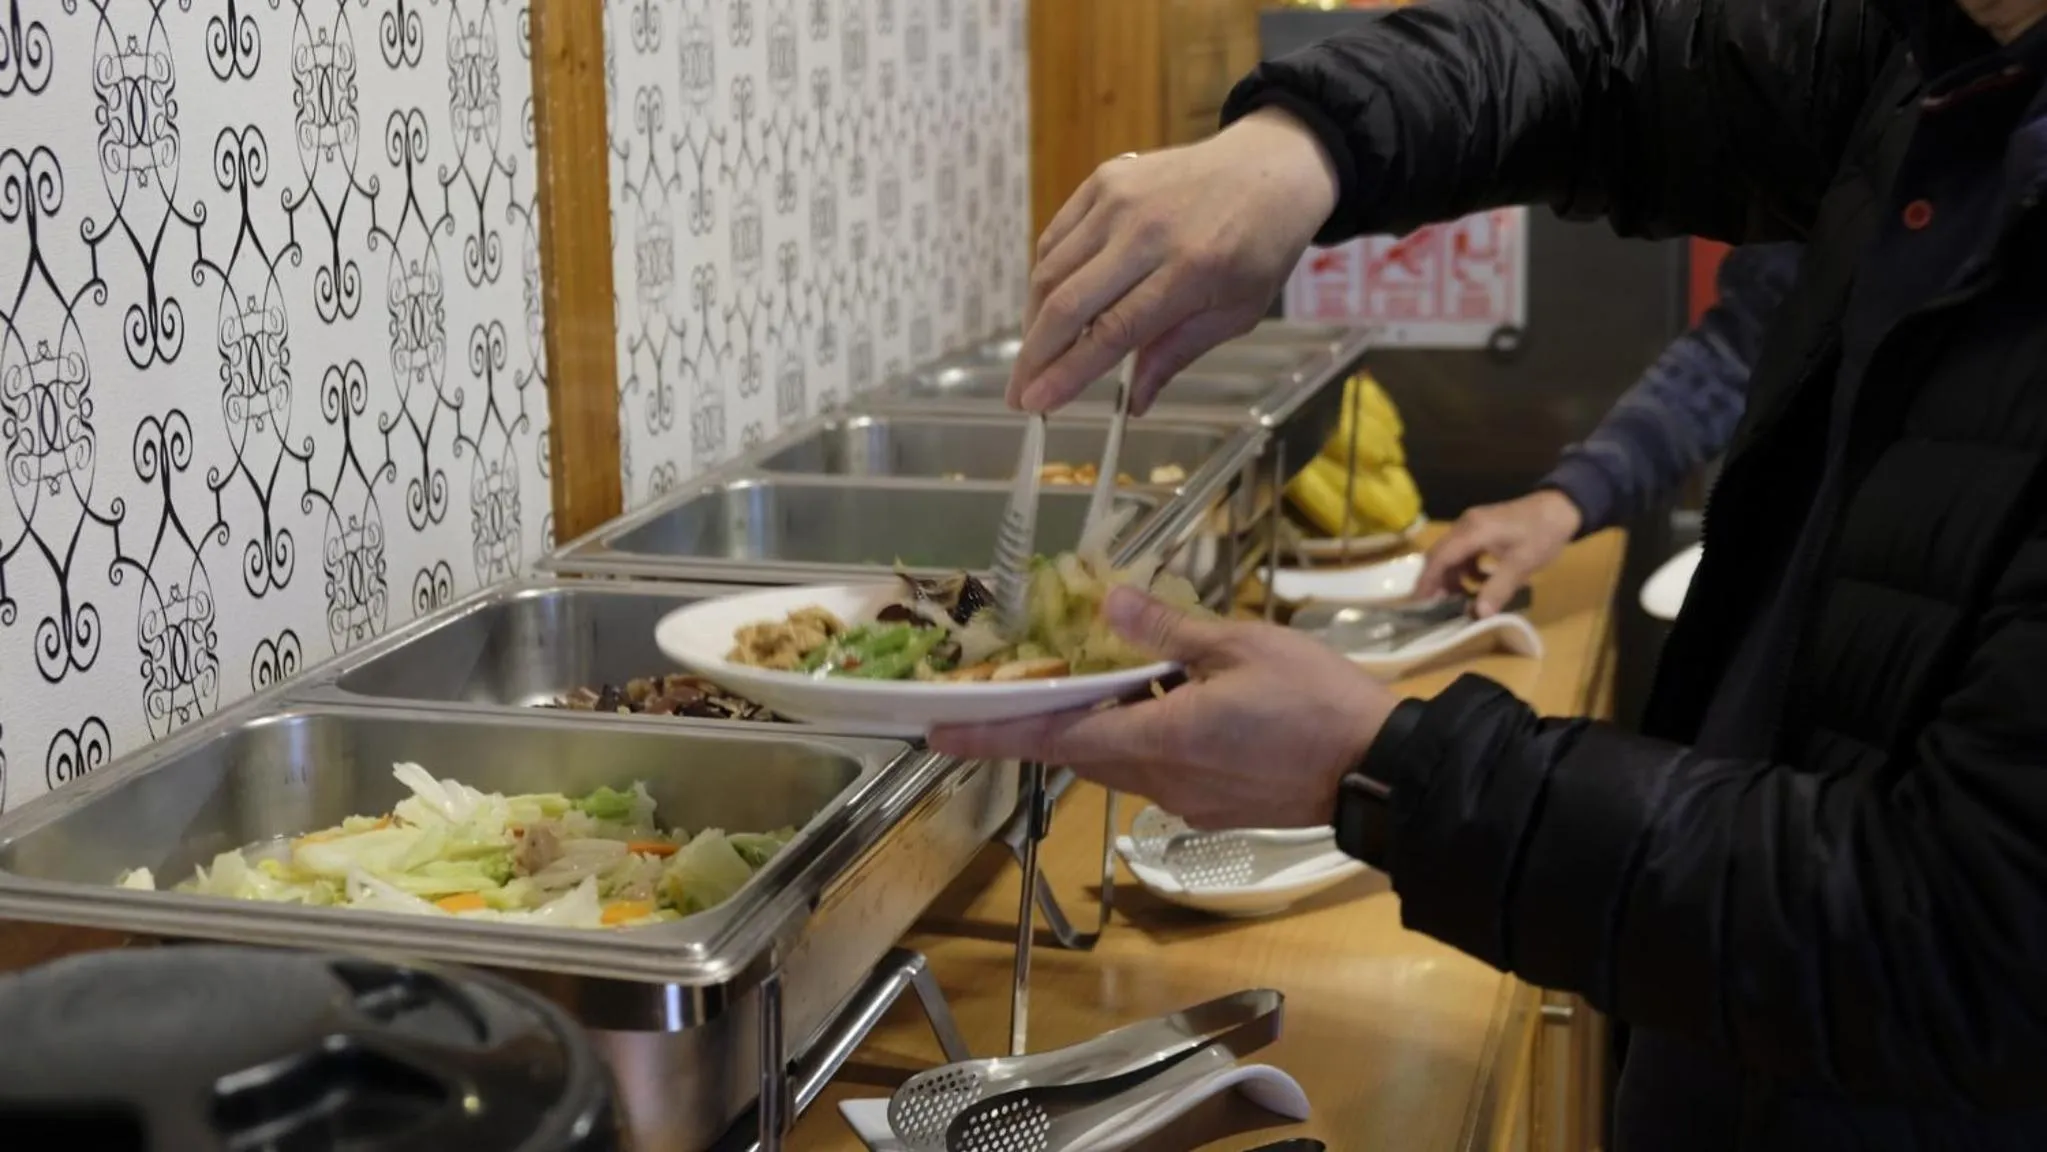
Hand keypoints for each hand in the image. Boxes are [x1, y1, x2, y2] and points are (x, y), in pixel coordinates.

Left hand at [929, 586, 1398, 829]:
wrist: (1379, 771)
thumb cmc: (1316, 701)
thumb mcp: (1240, 645)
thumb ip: (1169, 629)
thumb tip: (1112, 601)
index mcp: (1157, 738)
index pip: (1053, 738)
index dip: (991, 735)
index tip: (937, 735)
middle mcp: (1159, 779)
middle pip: (1080, 752)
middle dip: (1040, 724)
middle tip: (1002, 694)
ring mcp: (1187, 798)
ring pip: (1121, 760)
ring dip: (1102, 726)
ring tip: (1102, 681)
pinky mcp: (1214, 804)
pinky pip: (1160, 768)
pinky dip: (1146, 736)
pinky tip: (1168, 702)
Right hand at [1013, 107, 1339, 414]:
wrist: (1270, 168)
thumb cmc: (1259, 248)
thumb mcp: (1235, 313)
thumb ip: (1176, 354)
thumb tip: (1134, 405)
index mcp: (1191, 270)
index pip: (1112, 332)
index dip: (1067, 372)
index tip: (1036, 403)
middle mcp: (1147, 231)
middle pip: (1068, 303)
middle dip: (1035, 356)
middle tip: (1018, 393)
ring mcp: (1120, 199)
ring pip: (1051, 270)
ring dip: (1034, 321)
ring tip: (1035, 356)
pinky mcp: (1104, 180)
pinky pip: (1057, 238)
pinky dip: (1045, 277)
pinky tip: (1048, 306)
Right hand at [1416, 490, 1582, 615]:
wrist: (1562, 507)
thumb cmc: (1542, 534)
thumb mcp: (1522, 564)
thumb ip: (1498, 588)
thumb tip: (1479, 614)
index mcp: (1472, 531)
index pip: (1440, 558)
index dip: (1428, 582)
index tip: (1420, 604)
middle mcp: (1466, 525)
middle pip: (1440, 555)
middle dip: (1437, 582)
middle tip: (1437, 608)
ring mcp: (1473, 524)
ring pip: (1452, 554)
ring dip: (1453, 577)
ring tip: (1461, 600)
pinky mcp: (1482, 528)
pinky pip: (1464, 551)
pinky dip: (1466, 569)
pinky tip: (1481, 582)